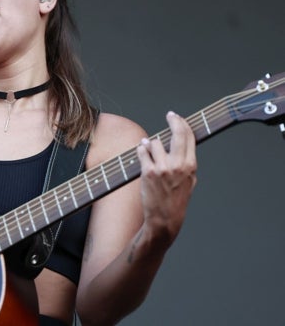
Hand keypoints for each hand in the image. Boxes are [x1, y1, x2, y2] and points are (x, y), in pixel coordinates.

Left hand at [136, 111, 197, 245]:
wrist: (164, 218)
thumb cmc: (176, 200)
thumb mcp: (189, 182)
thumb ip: (187, 164)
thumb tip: (183, 146)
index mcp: (190, 166)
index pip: (189, 137)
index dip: (183, 124)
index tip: (178, 117)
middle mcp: (178, 165)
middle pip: (177, 133)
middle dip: (174, 120)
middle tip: (170, 115)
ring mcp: (163, 168)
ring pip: (156, 142)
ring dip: (151, 143)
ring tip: (151, 150)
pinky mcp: (148, 172)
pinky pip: (142, 151)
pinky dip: (141, 149)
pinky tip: (142, 150)